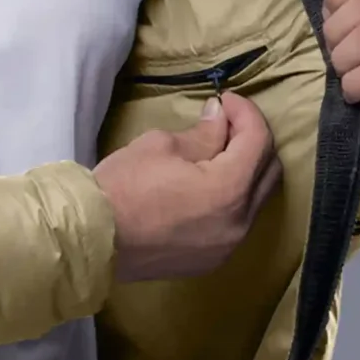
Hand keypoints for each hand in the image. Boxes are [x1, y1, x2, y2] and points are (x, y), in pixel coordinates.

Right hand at [92, 92, 282, 283]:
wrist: (91, 239)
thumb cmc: (122, 186)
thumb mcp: (161, 145)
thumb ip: (202, 133)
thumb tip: (220, 119)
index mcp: (229, 190)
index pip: (258, 141)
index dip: (246, 112)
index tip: (225, 99)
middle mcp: (239, 223)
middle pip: (269, 172)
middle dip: (253, 140)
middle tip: (225, 122)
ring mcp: (227, 247)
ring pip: (255, 200)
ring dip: (245, 171)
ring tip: (217, 152)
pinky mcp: (210, 260)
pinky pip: (236, 223)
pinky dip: (232, 198)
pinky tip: (206, 186)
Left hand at [322, 0, 359, 164]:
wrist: (352, 133)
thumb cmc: (341, 76)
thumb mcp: (334, 30)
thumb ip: (339, 4)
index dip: (338, 0)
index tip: (332, 29)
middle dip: (337, 32)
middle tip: (335, 59)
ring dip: (344, 61)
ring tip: (345, 78)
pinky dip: (354, 84)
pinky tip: (354, 95)